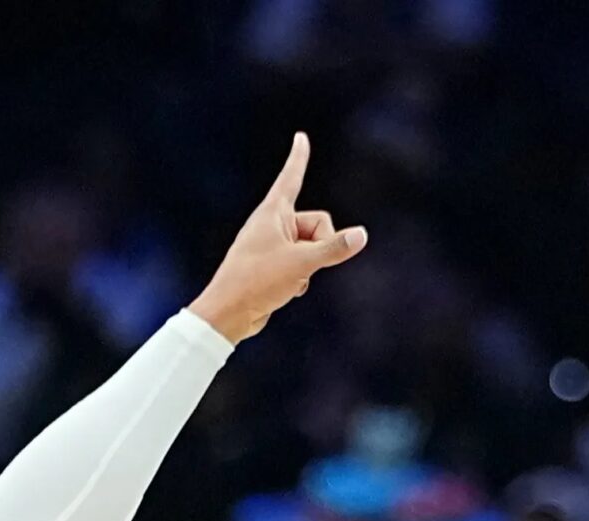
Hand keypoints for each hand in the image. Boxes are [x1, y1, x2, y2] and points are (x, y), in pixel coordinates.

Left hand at [189, 133, 366, 342]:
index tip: (300, 137)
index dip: (298, 157)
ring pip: (312, 247)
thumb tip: (361, 235)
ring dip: (309, 266)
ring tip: (285, 280)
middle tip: (300, 264)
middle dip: (320, 245)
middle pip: (318, 223)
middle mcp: (271, 225)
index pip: (291, 177)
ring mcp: (272, 245)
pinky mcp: (272, 266)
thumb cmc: (256, 282)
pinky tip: (285, 291)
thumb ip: (334, 248)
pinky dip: (300, 278)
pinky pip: (302, 264)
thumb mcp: (302, 263)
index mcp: (272, 213)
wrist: (227, 315)